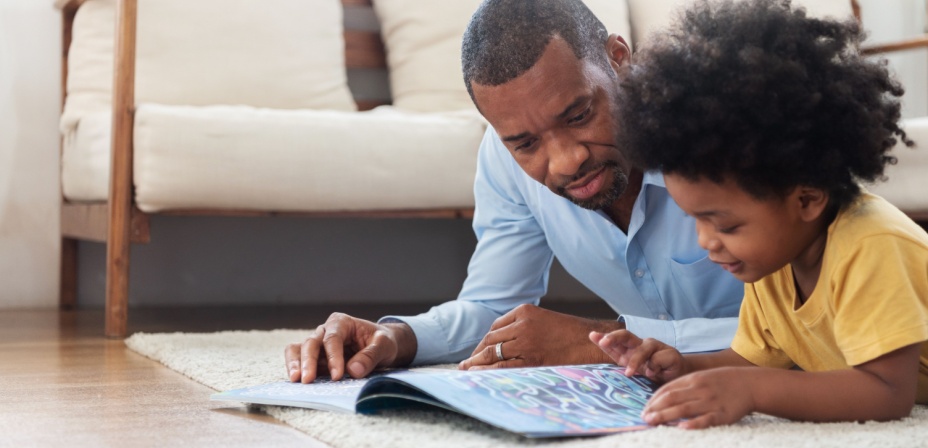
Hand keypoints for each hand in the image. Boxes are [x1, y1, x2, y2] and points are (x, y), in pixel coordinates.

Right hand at [284, 313, 415, 382]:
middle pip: (311, 343)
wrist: (380, 345)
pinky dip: (294, 367)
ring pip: (298, 349)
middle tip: (308, 380)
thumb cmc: (382, 341)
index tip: (337, 375)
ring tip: (295, 380)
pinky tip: (295, 381)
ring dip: (295, 363)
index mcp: (342, 323)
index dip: (333, 357)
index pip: (333, 339)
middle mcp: (326, 330)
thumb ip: (371, 356)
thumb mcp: (384, 345)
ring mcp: (318, 344)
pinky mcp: (314, 357)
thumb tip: (353, 370)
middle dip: (308, 361)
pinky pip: (298, 359)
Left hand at [458, 304, 622, 369]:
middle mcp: (522, 325)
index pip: (495, 327)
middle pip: (491, 340)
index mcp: (525, 311)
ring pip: (493, 352)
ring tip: (467, 370)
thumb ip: (522, 325)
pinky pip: (503, 365)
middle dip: (477, 353)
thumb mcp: (544, 319)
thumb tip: (499, 340)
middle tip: (466, 363)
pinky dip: (487, 370)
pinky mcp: (531, 359)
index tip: (479, 351)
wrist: (591, 342)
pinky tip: (477, 373)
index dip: (484, 341)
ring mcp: (526, 342)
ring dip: (477, 362)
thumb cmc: (569, 332)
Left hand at [589, 329, 686, 382]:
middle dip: (613, 337)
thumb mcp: (634, 370)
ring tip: (629, 373)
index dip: (604, 338)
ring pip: (643, 348)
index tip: (592, 336)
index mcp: (631, 349)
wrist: (679, 377)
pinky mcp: (670, 353)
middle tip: (603, 342)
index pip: (615, 341)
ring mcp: (656, 347)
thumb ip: (621, 362)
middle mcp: (642, 345)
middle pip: (626, 335)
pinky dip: (655, 367)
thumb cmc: (654, 373)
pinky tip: (655, 374)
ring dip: (635, 361)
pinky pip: (659, 358)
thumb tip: (607, 357)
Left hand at [642, 367, 755, 428]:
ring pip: (684, 409)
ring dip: (666, 416)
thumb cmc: (721, 382)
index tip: (644, 409)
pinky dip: (693, 424)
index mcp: (692, 379)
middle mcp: (699, 390)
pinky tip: (682, 428)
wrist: (749, 384)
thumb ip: (683, 386)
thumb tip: (662, 398)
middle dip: (656, 409)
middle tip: (644, 418)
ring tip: (653, 422)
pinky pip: (706, 419)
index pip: (667, 389)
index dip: (654, 400)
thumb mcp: (701, 378)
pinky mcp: (723, 414)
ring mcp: (711, 402)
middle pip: (672, 399)